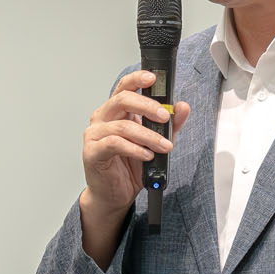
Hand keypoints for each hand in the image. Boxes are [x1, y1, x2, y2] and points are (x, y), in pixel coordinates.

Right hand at [79, 70, 189, 265]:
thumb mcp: (155, 143)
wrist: (114, 195)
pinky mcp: (92, 152)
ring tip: (163, 146)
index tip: (154, 78)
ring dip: (148, 135)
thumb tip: (182, 108)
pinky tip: (146, 155)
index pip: (125, 87)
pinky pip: (114, 144)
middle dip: (147, 105)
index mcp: (116, 111)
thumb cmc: (129, 167)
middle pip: (122, 99)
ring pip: (122, 125)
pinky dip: (134, 148)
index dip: (137, 78)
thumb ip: (169, 126)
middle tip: (165, 117)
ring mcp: (95, 134)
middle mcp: (103, 119)